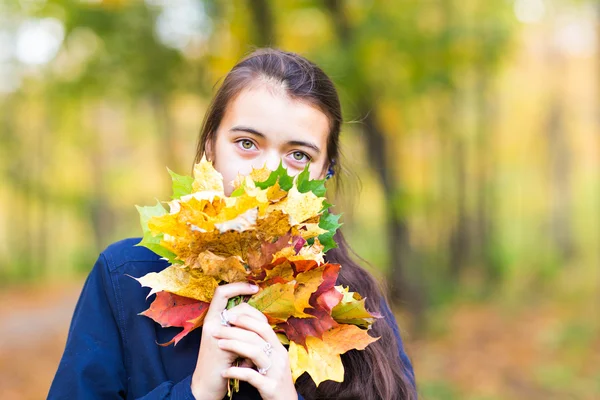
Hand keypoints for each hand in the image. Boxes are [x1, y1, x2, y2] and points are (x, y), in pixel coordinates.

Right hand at [190, 282, 259, 399]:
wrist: (207, 384)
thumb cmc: (221, 362)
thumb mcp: (228, 338)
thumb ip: (236, 325)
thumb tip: (256, 315)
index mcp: (212, 318)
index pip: (222, 292)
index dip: (238, 286)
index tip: (255, 287)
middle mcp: (211, 322)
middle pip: (241, 306)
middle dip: (258, 315)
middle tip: (264, 328)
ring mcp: (215, 334)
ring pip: (245, 321)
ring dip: (257, 331)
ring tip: (259, 343)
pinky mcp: (222, 346)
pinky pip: (245, 338)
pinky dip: (253, 347)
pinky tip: (252, 359)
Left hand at [216, 303, 297, 399]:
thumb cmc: (274, 379)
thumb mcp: (271, 360)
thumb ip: (261, 346)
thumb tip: (242, 330)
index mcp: (279, 348)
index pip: (264, 326)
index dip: (246, 319)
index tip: (229, 316)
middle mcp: (280, 357)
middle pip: (257, 337)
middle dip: (235, 331)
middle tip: (217, 329)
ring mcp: (276, 372)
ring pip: (255, 352)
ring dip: (234, 346)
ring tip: (219, 345)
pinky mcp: (270, 387)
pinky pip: (251, 376)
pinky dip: (236, 372)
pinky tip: (224, 372)